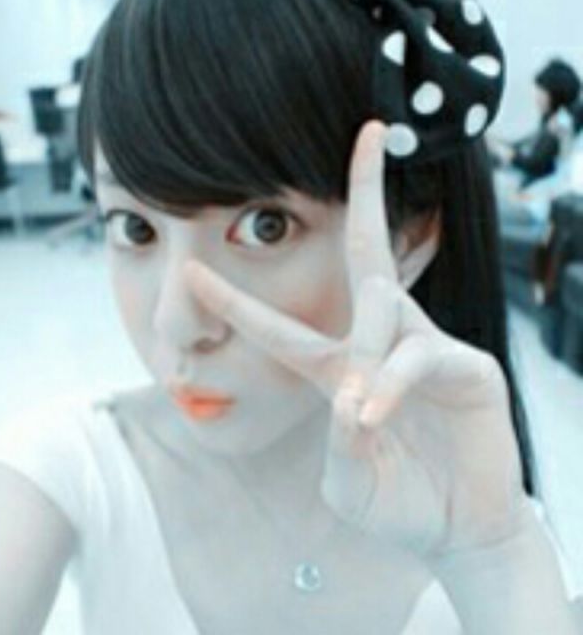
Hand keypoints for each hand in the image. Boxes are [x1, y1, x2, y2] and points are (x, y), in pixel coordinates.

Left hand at [184, 121, 529, 557]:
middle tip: (369, 131)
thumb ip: (340, 447)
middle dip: (368, 189)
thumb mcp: (351, 481)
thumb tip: (350, 401)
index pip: (281, 326)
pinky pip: (417, 358)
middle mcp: (382, 342)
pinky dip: (392, 385)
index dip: (237, 300)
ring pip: (384, 306)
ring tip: (362, 413)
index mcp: (340, 369)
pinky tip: (377, 416)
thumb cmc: (399, 504)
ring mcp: (426, 346)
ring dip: (366, 351)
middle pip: (368, 250)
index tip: (194, 271)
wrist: (460, 530)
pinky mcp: (468, 366)